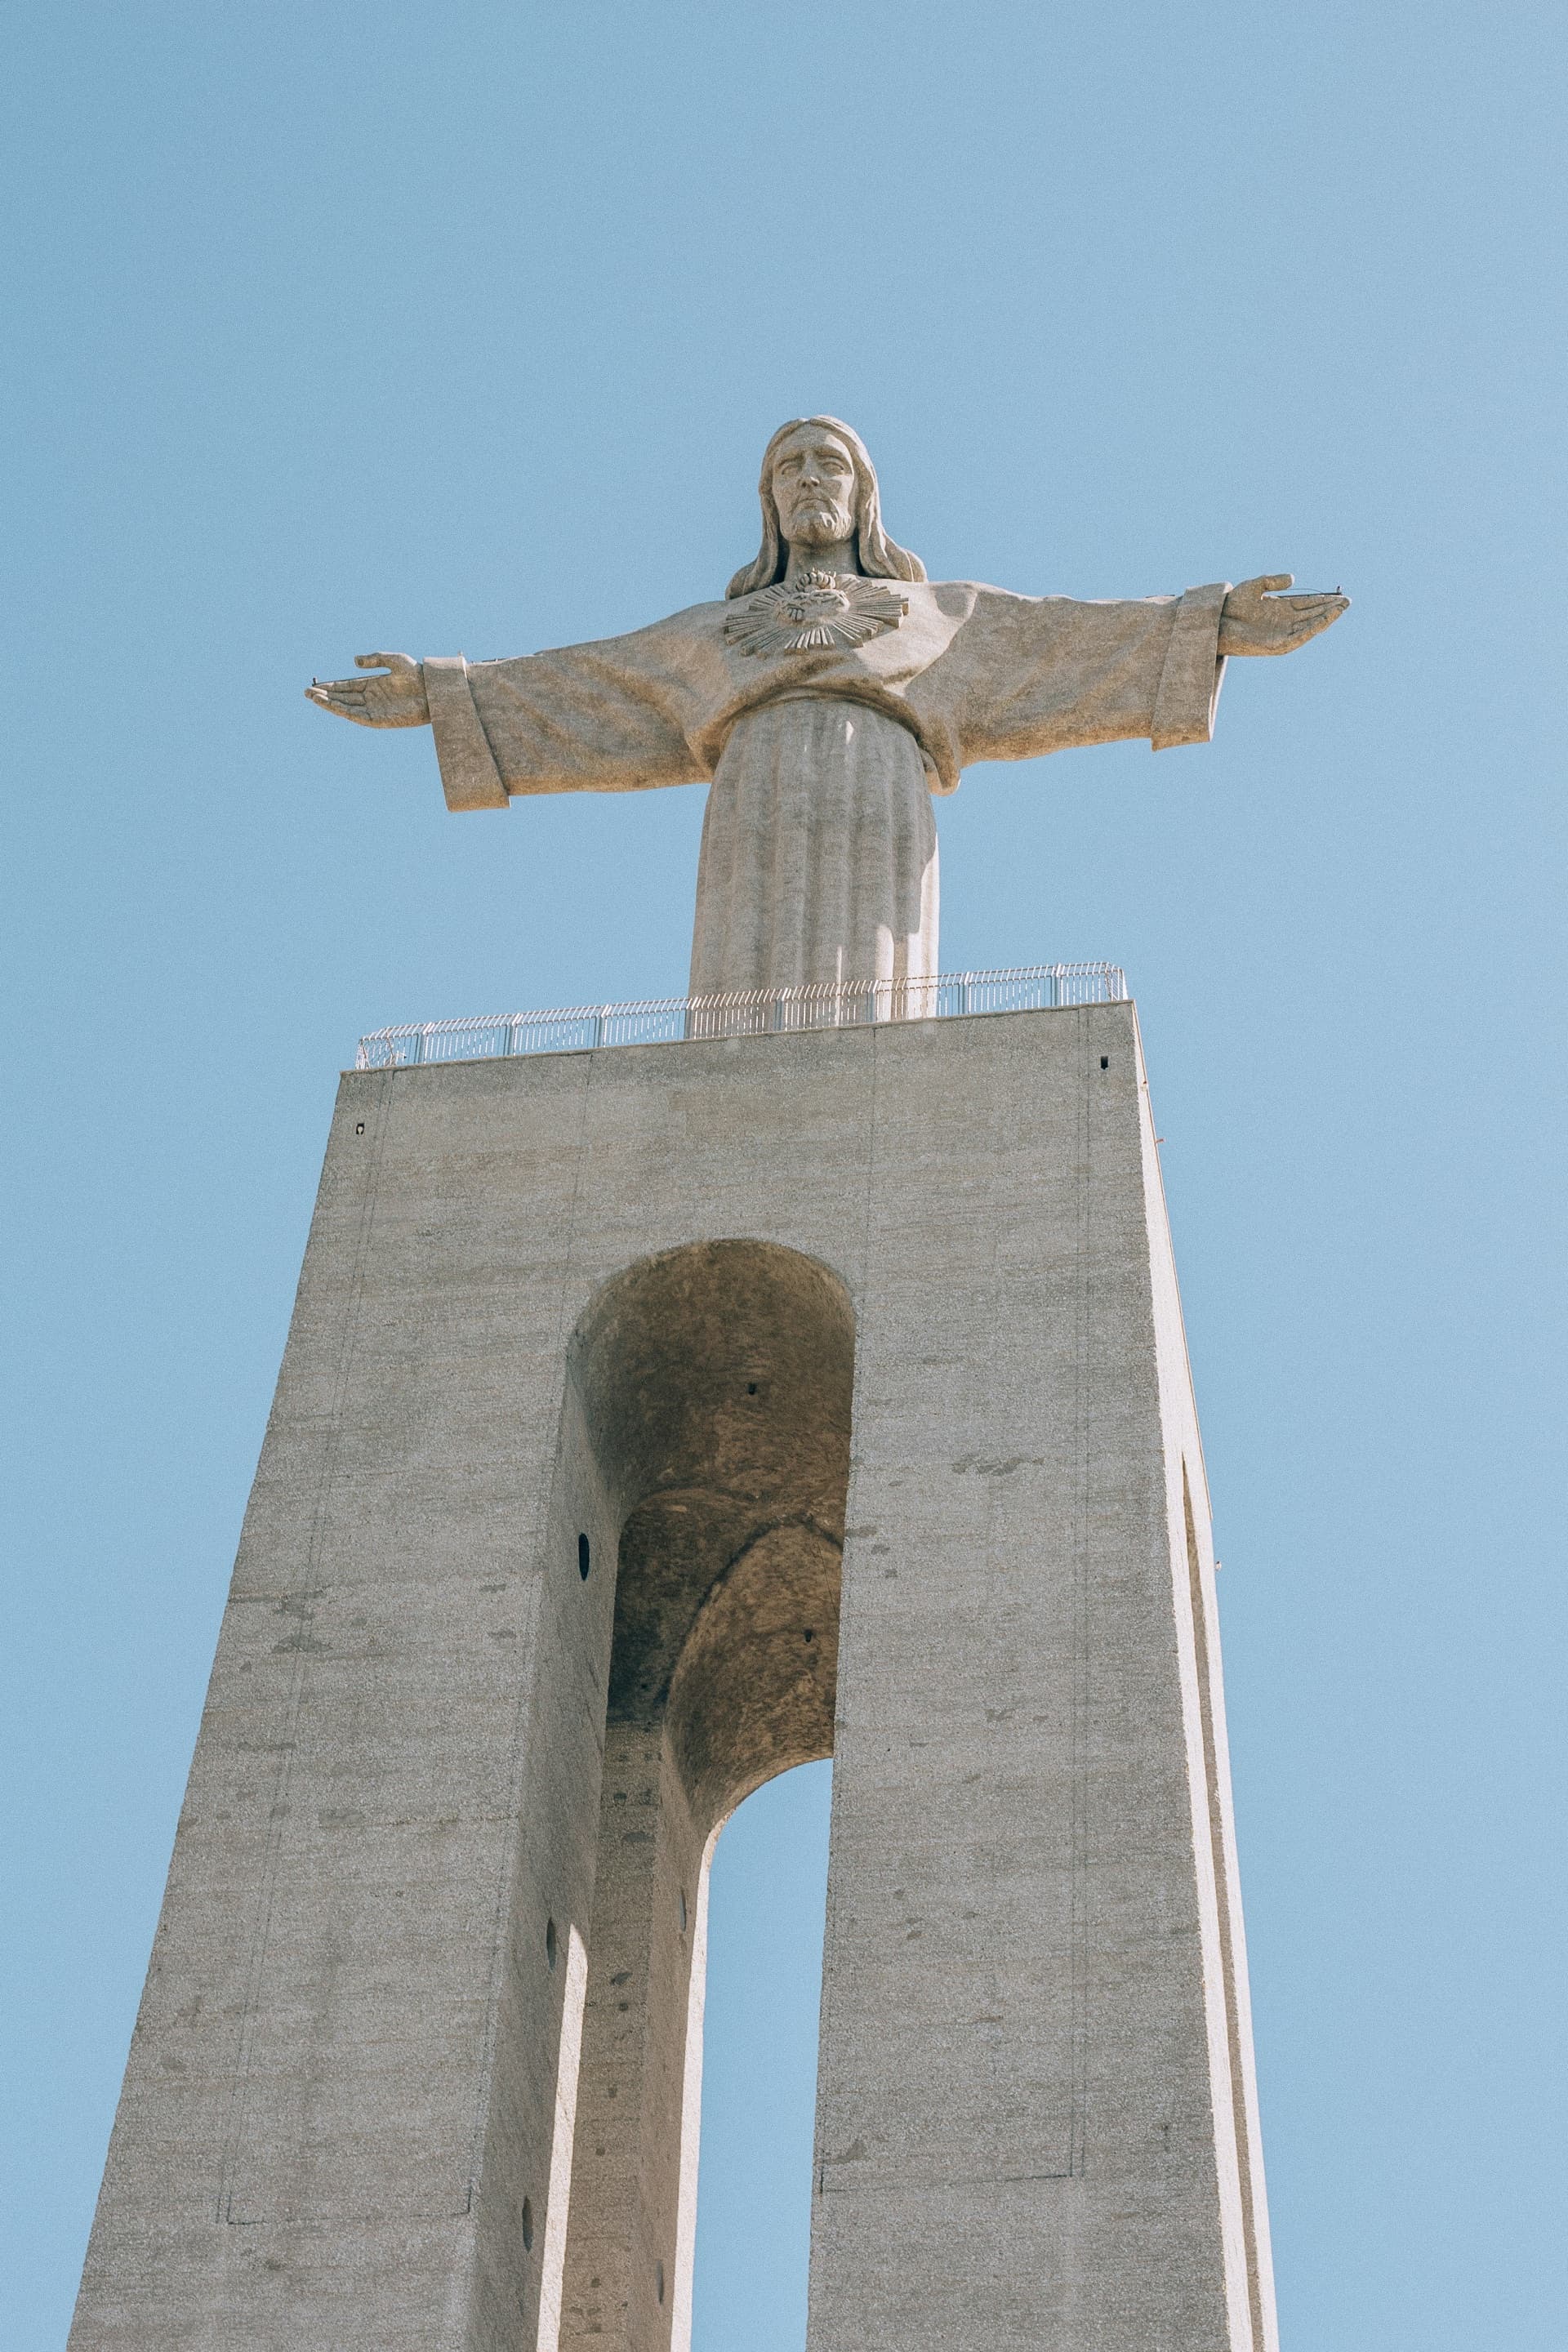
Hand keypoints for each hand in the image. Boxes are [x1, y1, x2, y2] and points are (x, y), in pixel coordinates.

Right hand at [305, 652, 429, 726]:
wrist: (432, 690)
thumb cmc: (417, 674)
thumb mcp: (394, 660)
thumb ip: (374, 658)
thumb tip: (354, 661)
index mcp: (373, 685)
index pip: (347, 686)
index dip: (331, 686)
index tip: (316, 685)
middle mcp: (371, 698)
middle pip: (342, 697)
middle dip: (324, 695)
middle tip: (306, 691)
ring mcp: (374, 709)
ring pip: (345, 707)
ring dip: (328, 703)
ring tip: (312, 697)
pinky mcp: (378, 720)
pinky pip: (355, 716)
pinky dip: (341, 711)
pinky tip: (329, 704)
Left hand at [1218, 575, 1348, 656]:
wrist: (1218, 622)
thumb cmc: (1233, 605)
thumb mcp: (1255, 586)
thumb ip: (1272, 580)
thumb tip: (1293, 579)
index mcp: (1281, 609)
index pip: (1308, 603)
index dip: (1324, 600)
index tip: (1339, 595)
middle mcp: (1285, 622)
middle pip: (1313, 614)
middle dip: (1330, 608)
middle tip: (1348, 601)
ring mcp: (1282, 634)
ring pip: (1310, 626)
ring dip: (1326, 618)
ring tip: (1341, 609)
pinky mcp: (1278, 646)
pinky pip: (1300, 637)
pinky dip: (1313, 628)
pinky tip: (1325, 620)